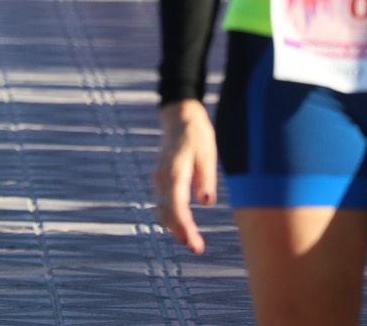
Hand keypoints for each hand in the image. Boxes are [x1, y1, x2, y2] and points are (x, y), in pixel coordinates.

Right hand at [154, 100, 218, 254]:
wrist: (179, 117)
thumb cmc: (196, 135)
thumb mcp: (207, 153)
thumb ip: (206, 177)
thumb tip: (206, 201)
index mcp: (174, 170)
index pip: (176, 205)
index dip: (183, 227)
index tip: (194, 243)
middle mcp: (162, 177)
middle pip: (166, 211)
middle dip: (180, 232)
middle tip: (197, 249)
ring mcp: (159, 179)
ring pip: (162, 209)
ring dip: (175, 227)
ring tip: (193, 243)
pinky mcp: (162, 180)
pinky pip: (163, 203)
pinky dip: (172, 218)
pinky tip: (184, 228)